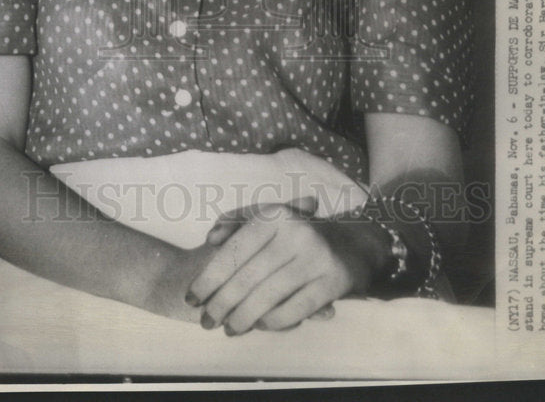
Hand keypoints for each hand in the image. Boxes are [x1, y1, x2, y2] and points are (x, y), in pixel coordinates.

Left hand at [185, 197, 382, 334]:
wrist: (352, 244)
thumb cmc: (297, 233)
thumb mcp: (269, 218)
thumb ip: (236, 222)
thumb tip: (211, 239)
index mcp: (275, 214)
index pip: (234, 251)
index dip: (209, 277)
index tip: (191, 298)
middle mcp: (296, 232)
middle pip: (247, 277)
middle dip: (221, 304)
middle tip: (206, 321)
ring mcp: (316, 257)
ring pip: (268, 296)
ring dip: (243, 318)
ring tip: (228, 329)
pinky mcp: (333, 281)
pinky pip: (295, 309)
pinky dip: (274, 321)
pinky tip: (260, 325)